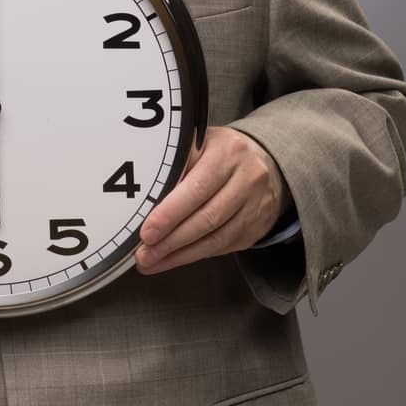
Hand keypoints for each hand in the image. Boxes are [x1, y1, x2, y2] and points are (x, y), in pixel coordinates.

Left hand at [135, 126, 290, 274]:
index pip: (197, 188)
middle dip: (171, 240)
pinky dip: (193, 255)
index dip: (170, 214)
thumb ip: (178, 164)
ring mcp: (254, 207)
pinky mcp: (254, 229)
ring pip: (215, 239)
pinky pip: (221, 247)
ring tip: (152, 261)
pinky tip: (173, 259)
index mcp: (228, 153)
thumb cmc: (221, 154)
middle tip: (144, 253)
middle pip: (207, 218)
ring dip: (179, 254)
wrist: (262, 163)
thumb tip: (144, 195)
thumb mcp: (201, 145)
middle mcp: (247, 179)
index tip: (147, 231)